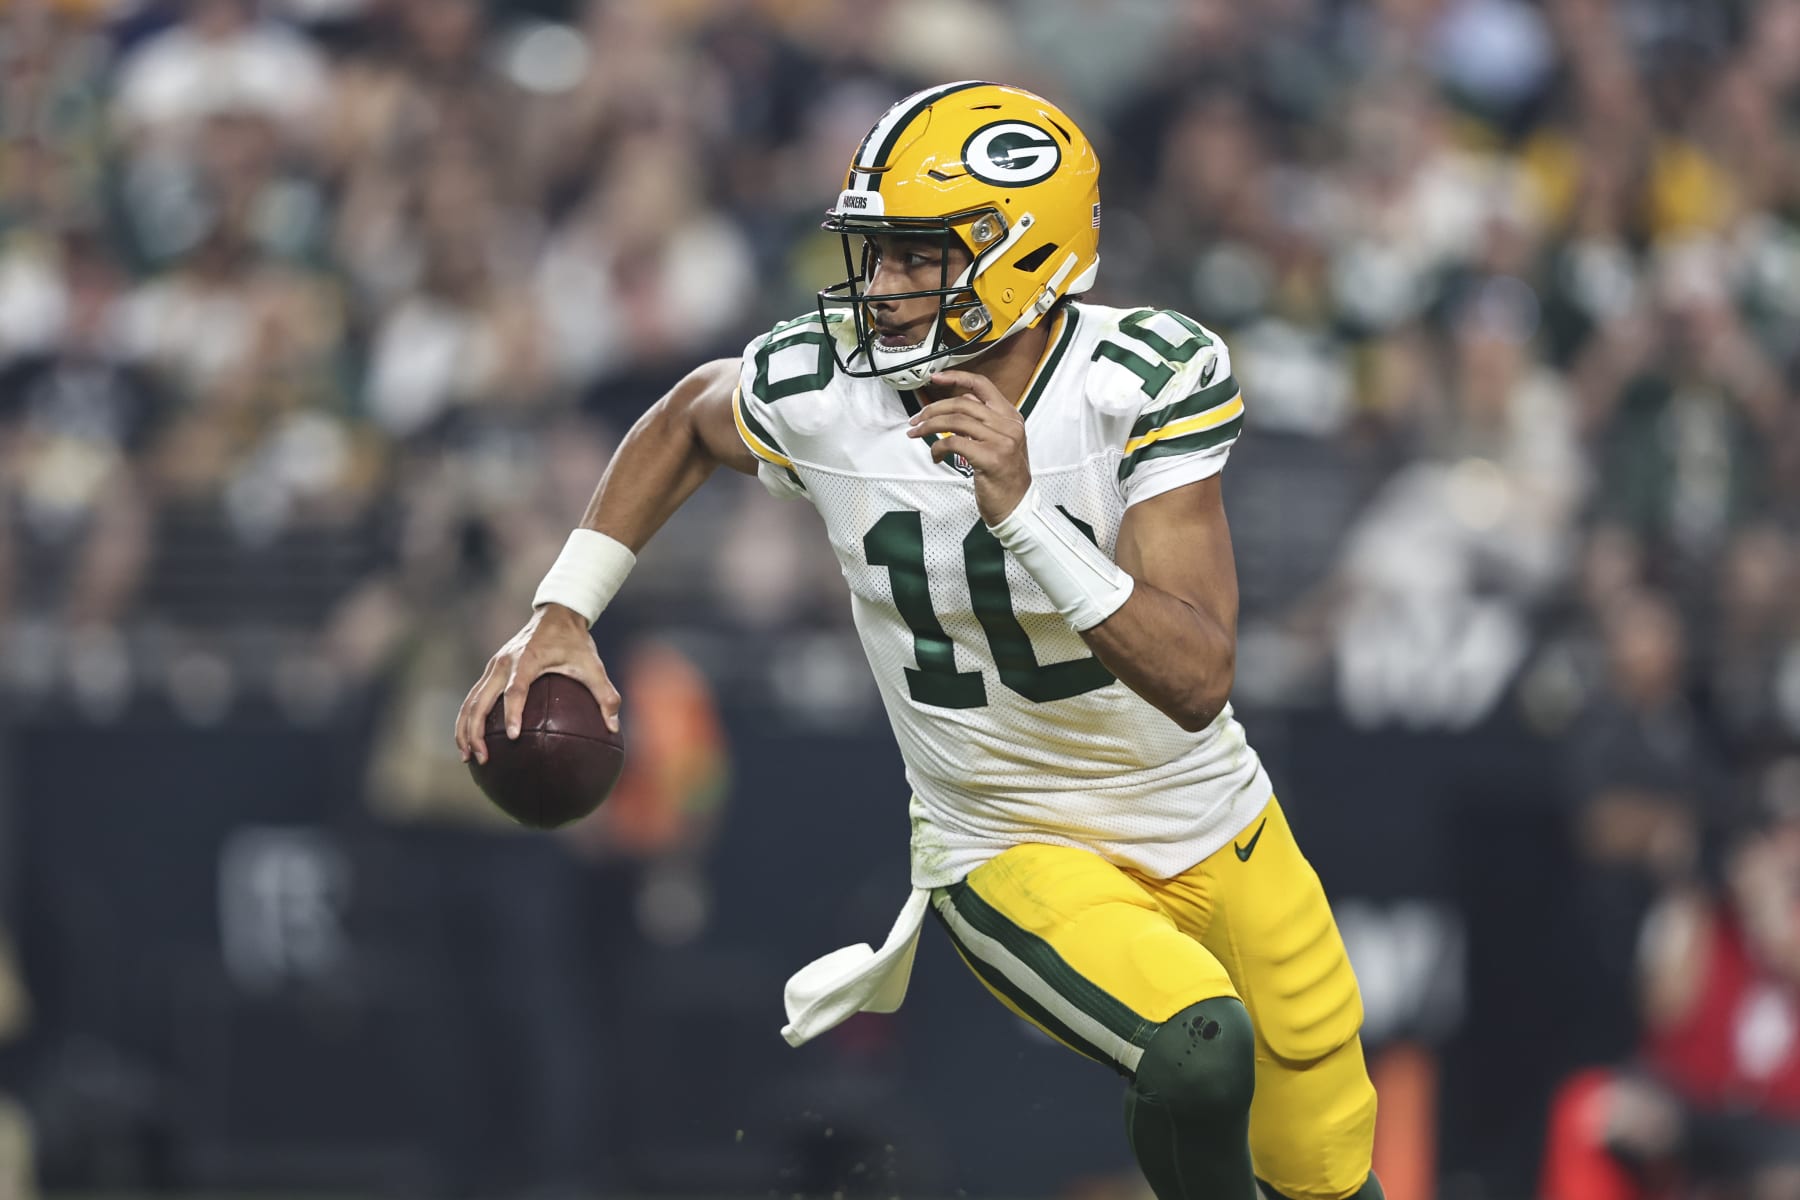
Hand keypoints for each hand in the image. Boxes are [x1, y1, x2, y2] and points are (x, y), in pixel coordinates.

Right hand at [454, 603, 621, 764]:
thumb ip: (605, 695)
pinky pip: (474, 698)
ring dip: (465, 730)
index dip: (513, 713)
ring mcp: (493, 667)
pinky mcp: (491, 671)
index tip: (514, 736)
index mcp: (527, 660)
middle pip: (480, 700)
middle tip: (481, 758)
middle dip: (476, 731)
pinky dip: (468, 720)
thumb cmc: (575, 643)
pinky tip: (472, 743)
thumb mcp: (593, 666)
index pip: (515, 690)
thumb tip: (613, 728)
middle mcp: (504, 663)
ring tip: (468, 758)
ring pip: (471, 702)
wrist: (555, 614)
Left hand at [906, 369, 1031, 524]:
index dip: (957, 378)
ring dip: (930, 426)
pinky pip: (954, 443)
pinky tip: (936, 456)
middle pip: (962, 404)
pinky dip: (938, 448)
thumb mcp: (999, 442)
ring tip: (918, 434)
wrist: (1016, 506)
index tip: (935, 378)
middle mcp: (1009, 425)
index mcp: (1011, 417)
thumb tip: (953, 408)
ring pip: (956, 421)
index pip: (982, 386)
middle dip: (933, 409)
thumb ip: (982, 422)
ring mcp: (1002, 441)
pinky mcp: (991, 458)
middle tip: (917, 419)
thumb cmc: (1004, 477)